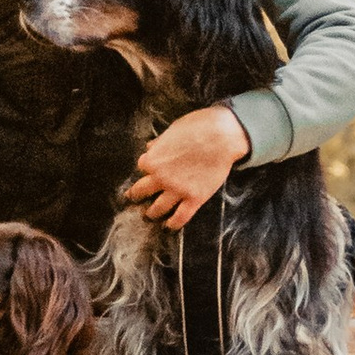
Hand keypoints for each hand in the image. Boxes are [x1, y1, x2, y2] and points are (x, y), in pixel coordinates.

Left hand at [122, 104, 250, 230]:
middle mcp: (160, 177)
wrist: (221, 136)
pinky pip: (180, 217)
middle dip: (136, 195)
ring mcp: (177, 190)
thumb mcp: (173, 130)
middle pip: (141, 191)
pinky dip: (173, 224)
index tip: (149, 169)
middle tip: (133, 199)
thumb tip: (150, 146)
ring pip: (157, 208)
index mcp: (153, 159)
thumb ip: (160, 142)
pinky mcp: (194, 198)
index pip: (142, 166)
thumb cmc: (198, 127)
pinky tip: (169, 227)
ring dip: (151, 213)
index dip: (147, 167)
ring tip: (149, 215)